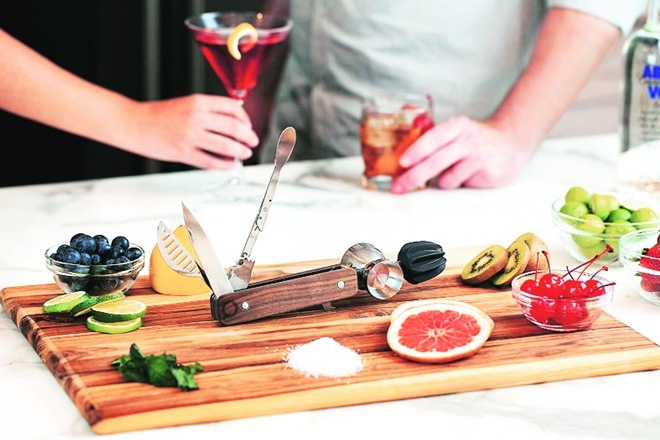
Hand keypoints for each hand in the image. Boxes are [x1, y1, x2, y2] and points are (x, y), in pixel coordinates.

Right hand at [124, 94, 259, 168]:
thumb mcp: (186, 103)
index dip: (245, 118)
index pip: (232, 108)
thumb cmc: (159, 115)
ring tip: (245, 154)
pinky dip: (224, 164)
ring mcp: (190, 135)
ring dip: (240, 151)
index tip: (248, 126)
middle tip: (252, 142)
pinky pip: (211, 161)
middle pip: (234, 127)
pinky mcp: (184, 152)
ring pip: (225, 146)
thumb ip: (208, 110)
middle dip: (248, 137)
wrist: (135, 123)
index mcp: (198, 102)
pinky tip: (230, 165)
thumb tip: (232, 119)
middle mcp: (196, 117)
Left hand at [390, 116, 535, 192]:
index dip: (416, 151)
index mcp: (457, 126)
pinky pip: (461, 186)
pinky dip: (459, 183)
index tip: (402, 163)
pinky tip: (469, 174)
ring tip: (454, 172)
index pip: (433, 138)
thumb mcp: (457, 131)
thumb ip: (435, 141)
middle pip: (435, 162)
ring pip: (446, 179)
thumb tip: (403, 162)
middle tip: (398, 187)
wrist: (512, 142)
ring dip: (443, 181)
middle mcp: (469, 140)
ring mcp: (479, 158)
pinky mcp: (488, 174)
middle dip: (413, 177)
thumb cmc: (475, 140)